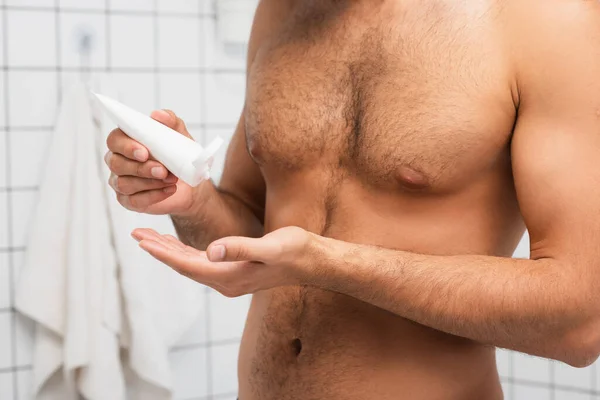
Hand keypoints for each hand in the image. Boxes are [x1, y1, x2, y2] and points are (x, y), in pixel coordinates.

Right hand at [104, 109, 196, 214]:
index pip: (114, 140)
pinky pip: (134, 201)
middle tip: (162, 169)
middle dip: (141, 168)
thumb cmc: (178, 154)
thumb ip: (170, 121)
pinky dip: (154, 195)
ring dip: (150, 182)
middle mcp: (118, 161)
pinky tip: (169, 190)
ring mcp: (121, 182)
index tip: (145, 152)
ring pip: (125, 184)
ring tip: (171, 179)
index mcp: (125, 141)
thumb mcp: (179, 135)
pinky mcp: (129, 200)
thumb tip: (157, 115)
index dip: (127, 146)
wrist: (190, 181)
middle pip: (117, 164)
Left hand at [131, 226, 315, 296]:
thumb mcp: (270, 248)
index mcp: (230, 278)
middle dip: (159, 250)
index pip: (187, 265)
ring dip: (170, 251)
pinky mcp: (234, 271)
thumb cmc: (294, 251)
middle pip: (183, 266)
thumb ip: (240, 249)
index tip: (141, 240)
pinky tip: (177, 245)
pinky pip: (202, 263)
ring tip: (149, 237)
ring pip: (190, 264)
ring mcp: (229, 279)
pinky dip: (185, 253)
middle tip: (136, 233)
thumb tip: (210, 250)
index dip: (163, 253)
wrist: (311, 261)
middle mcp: (225, 282)